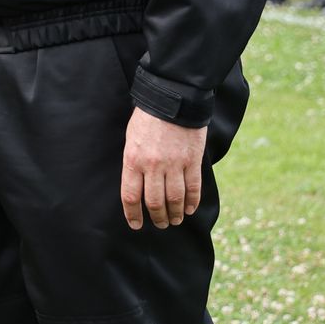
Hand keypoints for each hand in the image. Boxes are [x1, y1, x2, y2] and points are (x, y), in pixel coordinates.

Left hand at [120, 109, 205, 230]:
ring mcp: (174, 164)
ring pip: (175, 199)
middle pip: (154, 202)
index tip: (136, 224)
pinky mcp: (192, 160)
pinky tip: (190, 209)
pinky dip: (192, 201)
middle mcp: (153, 166)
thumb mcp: (131, 138)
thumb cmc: (148, 117)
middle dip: (157, 217)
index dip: (133, 214)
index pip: (131, 196)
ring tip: (175, 220)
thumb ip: (134, 162)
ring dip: (175, 213)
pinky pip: (193, 187)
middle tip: (161, 224)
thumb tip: (137, 184)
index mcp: (133, 160)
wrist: (173, 98)